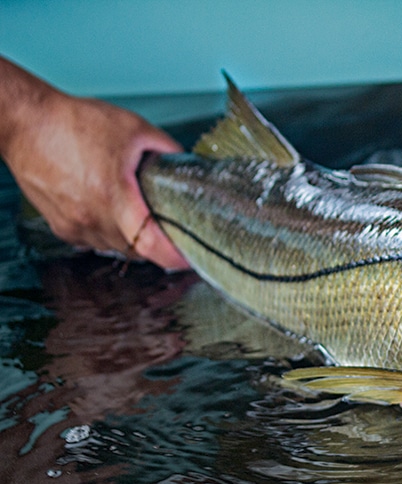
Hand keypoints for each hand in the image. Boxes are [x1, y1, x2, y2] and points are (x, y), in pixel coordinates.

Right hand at [0, 58, 187, 269]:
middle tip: (169, 226)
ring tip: (135, 210)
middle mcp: (93, 218)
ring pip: (117, 247)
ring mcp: (75, 226)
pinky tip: (108, 208)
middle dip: (156, 241)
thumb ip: (166, 148)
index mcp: (114, 196)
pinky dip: (109, 232)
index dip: (176, 257)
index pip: (152, 245)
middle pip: (139, 249)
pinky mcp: (62, 228)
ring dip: (131, 236)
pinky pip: (95, 242)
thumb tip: (186, 163)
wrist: (24, 123)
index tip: (190, 257)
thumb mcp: (133, 127)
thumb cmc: (74, 122)